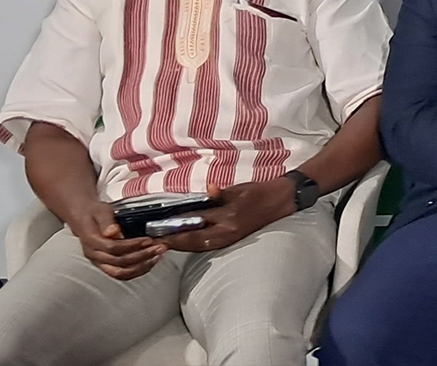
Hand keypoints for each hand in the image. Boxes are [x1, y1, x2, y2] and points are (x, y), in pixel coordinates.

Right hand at [68, 202, 166, 280]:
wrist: (83, 217)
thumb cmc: (93, 213)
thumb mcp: (100, 210)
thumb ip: (107, 221)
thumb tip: (112, 231)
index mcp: (92, 241)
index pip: (113, 248)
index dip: (133, 245)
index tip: (148, 240)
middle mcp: (94, 255)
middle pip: (119, 262)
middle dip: (142, 256)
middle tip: (158, 248)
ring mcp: (99, 262)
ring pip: (120, 272)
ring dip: (141, 266)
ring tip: (157, 256)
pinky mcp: (106, 265)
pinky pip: (121, 274)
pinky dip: (137, 270)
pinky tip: (150, 262)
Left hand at [162, 179, 296, 253]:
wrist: (282, 200)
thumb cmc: (260, 192)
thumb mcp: (238, 190)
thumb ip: (219, 195)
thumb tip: (207, 191)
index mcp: (229, 217)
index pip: (195, 223)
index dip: (175, 228)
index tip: (157, 229)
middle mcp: (228, 231)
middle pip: (194, 241)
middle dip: (173, 242)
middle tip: (154, 241)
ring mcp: (230, 238)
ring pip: (199, 246)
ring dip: (182, 245)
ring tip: (165, 244)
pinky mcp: (232, 240)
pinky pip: (208, 245)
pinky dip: (193, 245)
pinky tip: (184, 243)